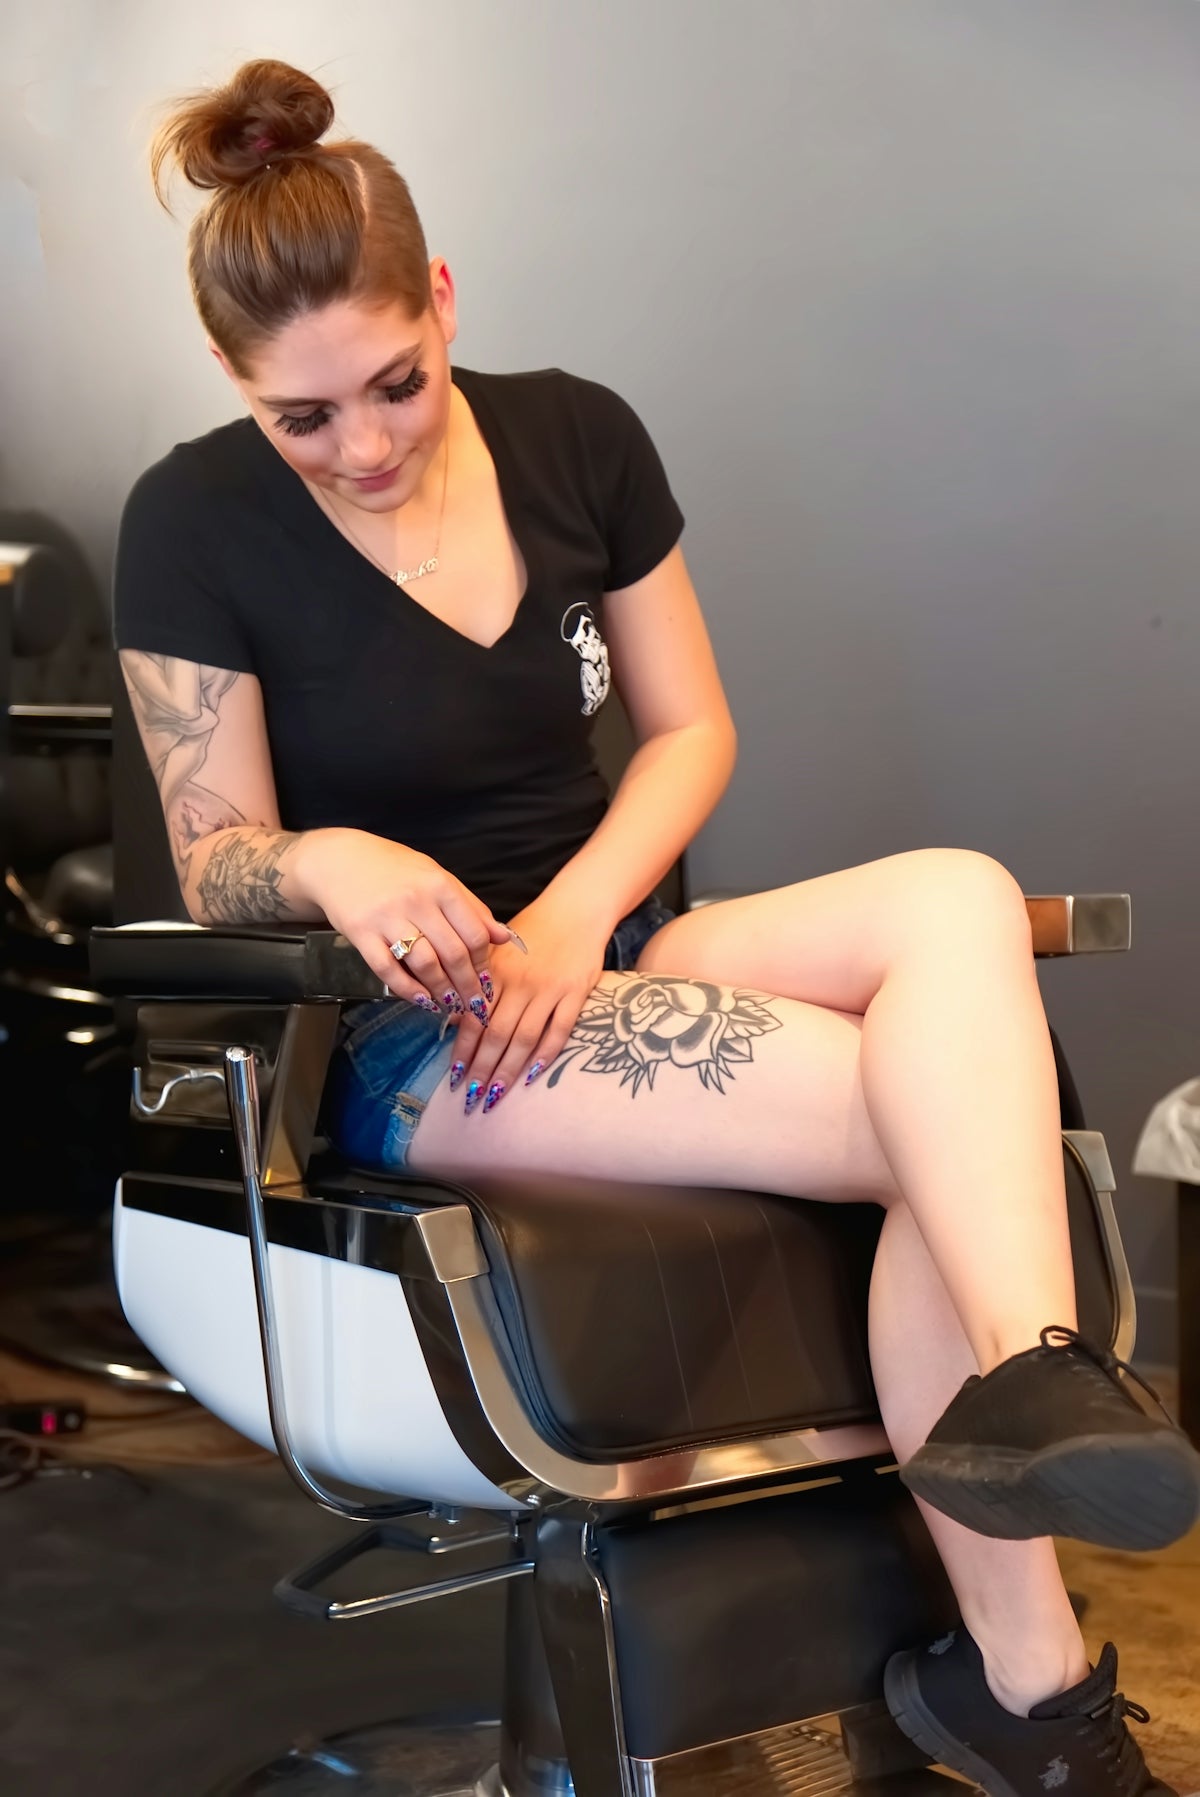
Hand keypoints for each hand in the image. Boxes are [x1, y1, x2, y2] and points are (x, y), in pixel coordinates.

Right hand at [296, 828, 514, 1017]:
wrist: (339, 859)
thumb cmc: (394, 870)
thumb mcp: (437, 877)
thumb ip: (470, 907)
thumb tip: (504, 937)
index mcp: (440, 886)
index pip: (474, 933)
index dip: (485, 964)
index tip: (487, 981)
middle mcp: (416, 901)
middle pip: (453, 954)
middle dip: (468, 986)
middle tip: (475, 1006)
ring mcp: (387, 918)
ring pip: (424, 964)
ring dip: (442, 991)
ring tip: (451, 1005)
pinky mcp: (360, 933)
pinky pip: (388, 969)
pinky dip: (408, 990)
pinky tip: (421, 1000)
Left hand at [448, 895, 608, 1115]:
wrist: (575, 910)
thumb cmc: (533, 933)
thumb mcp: (497, 951)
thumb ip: (478, 982)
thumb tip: (452, 1019)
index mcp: (496, 972)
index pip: (474, 1018)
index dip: (463, 1050)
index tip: (454, 1077)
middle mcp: (520, 983)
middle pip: (496, 1034)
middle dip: (481, 1069)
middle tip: (471, 1098)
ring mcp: (549, 989)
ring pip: (524, 1038)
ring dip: (508, 1070)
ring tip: (496, 1095)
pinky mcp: (576, 993)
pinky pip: (559, 1030)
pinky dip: (546, 1055)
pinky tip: (533, 1075)